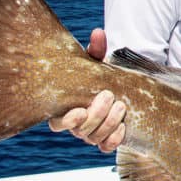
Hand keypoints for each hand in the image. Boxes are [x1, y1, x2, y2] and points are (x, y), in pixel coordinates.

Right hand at [48, 28, 126, 152]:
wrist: (116, 88)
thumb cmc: (98, 75)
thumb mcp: (95, 62)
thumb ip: (95, 50)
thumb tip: (98, 33)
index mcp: (64, 108)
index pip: (57, 123)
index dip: (67, 121)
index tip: (80, 111)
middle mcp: (75, 125)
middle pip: (80, 131)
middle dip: (96, 115)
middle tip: (109, 96)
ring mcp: (90, 134)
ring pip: (94, 139)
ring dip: (108, 124)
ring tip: (121, 106)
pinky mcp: (105, 140)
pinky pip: (106, 147)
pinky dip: (114, 140)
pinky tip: (123, 127)